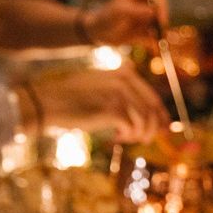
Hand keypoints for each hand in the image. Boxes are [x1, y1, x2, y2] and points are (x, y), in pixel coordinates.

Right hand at [35, 65, 168, 142]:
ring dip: (139, 135)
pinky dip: (127, 137)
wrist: (49, 101)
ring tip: (124, 138)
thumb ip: (121, 94)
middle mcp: (125, 79)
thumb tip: (146, 116)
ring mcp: (120, 93)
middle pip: (153, 110)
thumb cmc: (71, 98)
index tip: (163, 130)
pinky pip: (133, 128)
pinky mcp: (113, 109)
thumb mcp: (99, 88)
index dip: (161, 116)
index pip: (152, 97)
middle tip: (145, 140)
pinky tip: (115, 137)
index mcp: (124, 73)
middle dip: (154, 129)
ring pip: (146, 121)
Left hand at [85, 0, 168, 44]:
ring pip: (161, 25)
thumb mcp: (119, 11)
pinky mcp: (147, 27)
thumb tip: (153, 12)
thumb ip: (136, 11)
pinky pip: (156, 35)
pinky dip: (155, 43)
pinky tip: (153, 48)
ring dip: (160, 36)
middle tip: (161, 38)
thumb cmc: (106, 17)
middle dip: (162, 25)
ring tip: (156, 45)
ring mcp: (148, 13)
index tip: (161, 25)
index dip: (163, 12)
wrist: (98, 31)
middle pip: (163, 12)